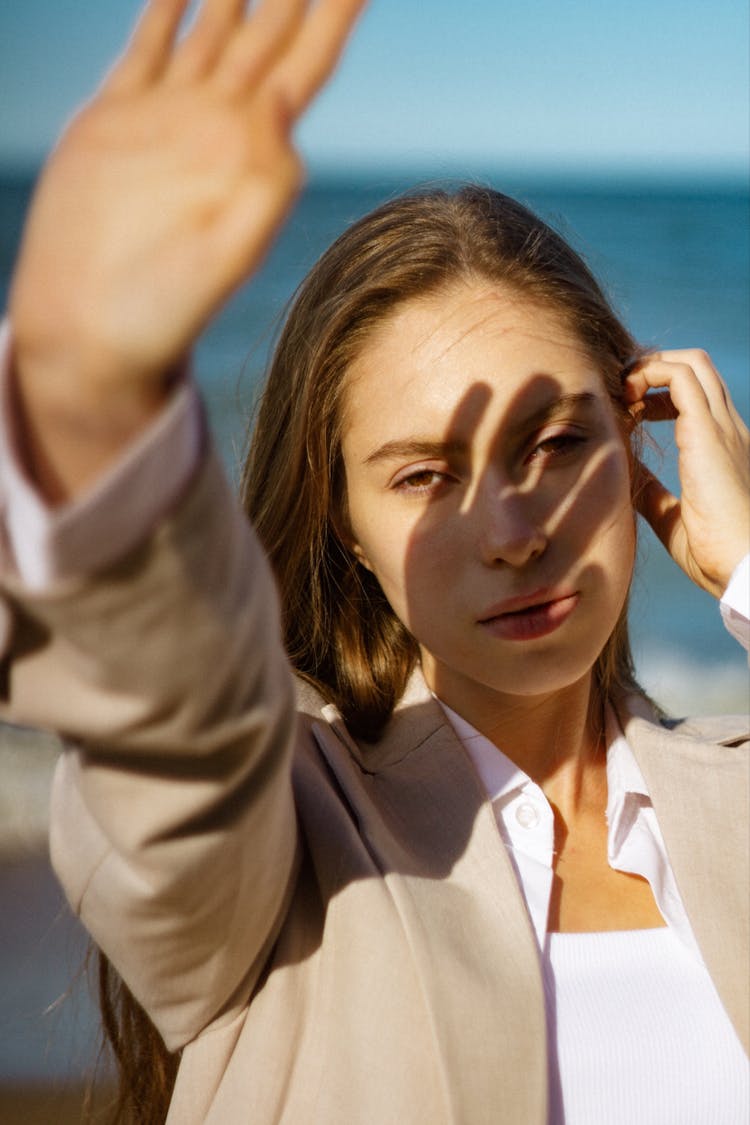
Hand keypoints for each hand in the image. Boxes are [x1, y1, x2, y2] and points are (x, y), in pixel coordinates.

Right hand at [8, 0, 365, 497]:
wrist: (91, 332)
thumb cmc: (163, 311)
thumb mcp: (228, 253)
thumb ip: (264, 184)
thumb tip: (285, 109)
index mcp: (255, 150)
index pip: (310, 61)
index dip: (339, 11)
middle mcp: (217, 122)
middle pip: (270, 32)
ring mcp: (167, 116)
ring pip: (213, 28)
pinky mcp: (115, 120)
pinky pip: (148, 45)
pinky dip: (166, 6)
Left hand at [624, 349, 749, 597]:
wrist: (742, 566)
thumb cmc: (714, 553)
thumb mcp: (672, 516)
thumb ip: (652, 492)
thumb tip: (627, 475)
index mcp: (723, 448)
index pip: (696, 397)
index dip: (658, 393)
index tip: (629, 411)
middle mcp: (727, 429)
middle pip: (696, 369)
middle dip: (653, 367)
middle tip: (621, 391)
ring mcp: (722, 426)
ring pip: (691, 363)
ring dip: (649, 366)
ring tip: (623, 391)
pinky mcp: (708, 430)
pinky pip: (680, 377)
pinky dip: (649, 374)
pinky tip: (629, 398)